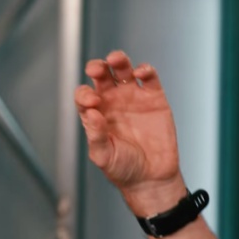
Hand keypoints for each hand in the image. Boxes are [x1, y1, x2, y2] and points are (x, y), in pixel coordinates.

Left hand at [75, 51, 183, 209]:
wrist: (151, 178)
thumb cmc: (123, 169)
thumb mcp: (103, 156)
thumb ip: (96, 135)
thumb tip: (91, 113)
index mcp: (95, 115)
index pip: (84, 95)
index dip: (84, 94)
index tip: (92, 102)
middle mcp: (112, 103)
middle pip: (101, 76)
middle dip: (97, 67)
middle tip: (97, 69)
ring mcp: (133, 98)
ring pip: (123, 70)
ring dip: (118, 60)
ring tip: (116, 59)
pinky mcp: (154, 98)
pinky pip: (149, 78)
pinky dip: (145, 70)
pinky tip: (141, 72)